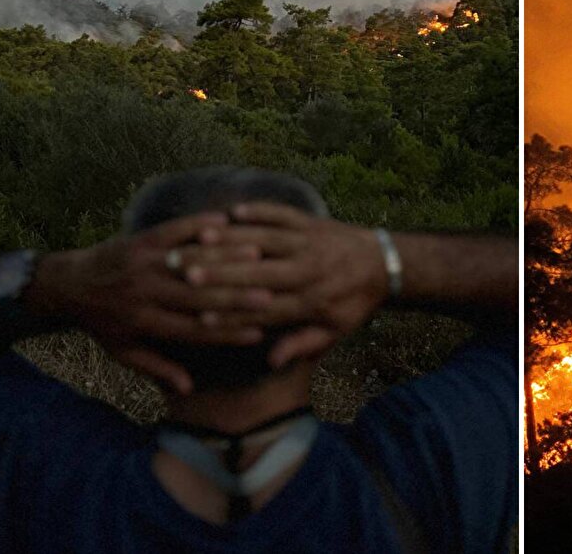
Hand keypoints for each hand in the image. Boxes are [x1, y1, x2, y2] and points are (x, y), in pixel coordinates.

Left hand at [31, 213, 275, 391]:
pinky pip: (173, 231)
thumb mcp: (124, 352)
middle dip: (236, 296)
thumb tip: (188, 389)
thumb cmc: (101, 323)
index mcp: (143, 323)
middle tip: (270, 296)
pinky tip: (227, 221)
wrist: (65, 285)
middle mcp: (143, 294)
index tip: (259, 334)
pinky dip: (200, 225)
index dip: (227, 333)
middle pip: (197, 297)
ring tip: (259, 258)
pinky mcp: (139, 240)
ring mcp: (141, 264)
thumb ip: (157, 368)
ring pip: (190, 262)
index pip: (193, 330)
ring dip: (225, 258)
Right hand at [183, 203, 390, 366]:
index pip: (265, 309)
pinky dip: (259, 211)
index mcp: (311, 302)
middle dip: (221, 273)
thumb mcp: (334, 332)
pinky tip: (233, 211)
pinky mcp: (311, 222)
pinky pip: (283, 214)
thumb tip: (272, 361)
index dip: (232, 313)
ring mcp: (310, 243)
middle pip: (259, 273)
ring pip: (266, 240)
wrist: (384, 265)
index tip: (199, 316)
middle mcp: (308, 271)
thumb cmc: (353, 303)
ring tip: (200, 240)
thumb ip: (302, 345)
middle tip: (186, 274)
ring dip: (232, 239)